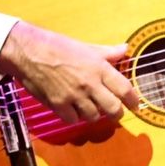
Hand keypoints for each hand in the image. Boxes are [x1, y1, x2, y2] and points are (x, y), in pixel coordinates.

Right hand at [0, 21, 140, 123]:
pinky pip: (73, 120)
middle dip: (116, 113)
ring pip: (93, 116)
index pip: (124, 89)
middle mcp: (90, 83)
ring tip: (90, 108)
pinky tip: (72, 110)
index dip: (133, 100)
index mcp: (99, 67)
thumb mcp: (85, 46)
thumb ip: (107, 52)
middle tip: (115, 113)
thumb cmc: (56, 45)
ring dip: (94, 114)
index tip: (135, 105)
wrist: (29, 51)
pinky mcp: (58, 105)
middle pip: (112, 109)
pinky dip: (75, 117)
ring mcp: (74, 96)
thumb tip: (125, 49)